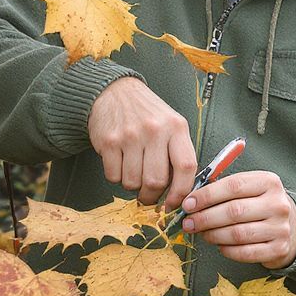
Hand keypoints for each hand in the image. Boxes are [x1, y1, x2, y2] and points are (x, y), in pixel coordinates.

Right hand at [88, 77, 197, 207]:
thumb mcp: (171, 125)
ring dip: (132, 185)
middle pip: (156, 181)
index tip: (174, 204)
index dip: (181, 192)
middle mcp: (155, 130)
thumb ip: (177, 154)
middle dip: (152, 196)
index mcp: (176, 127)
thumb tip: (180, 193)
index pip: (186, 167)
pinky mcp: (109, 141)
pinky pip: (113, 176)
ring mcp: (130, 135)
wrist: (114, 91)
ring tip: (133, 170)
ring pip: (133, 182)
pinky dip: (116, 177)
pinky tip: (120, 162)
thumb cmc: (147, 113)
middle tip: (148, 195)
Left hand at [181, 171, 295, 268]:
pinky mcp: (279, 249)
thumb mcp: (249, 188)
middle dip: (205, 218)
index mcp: (268, 182)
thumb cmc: (260, 203)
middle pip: (234, 211)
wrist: (291, 224)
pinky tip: (219, 245)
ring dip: (213, 235)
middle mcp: (278, 204)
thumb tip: (191, 201)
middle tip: (189, 223)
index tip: (188, 204)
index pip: (233, 187)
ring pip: (238, 234)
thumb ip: (223, 190)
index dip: (206, 196)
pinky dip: (227, 250)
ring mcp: (280, 228)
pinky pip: (245, 252)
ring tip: (202, 233)